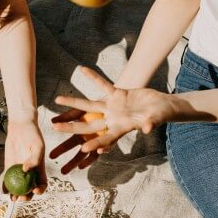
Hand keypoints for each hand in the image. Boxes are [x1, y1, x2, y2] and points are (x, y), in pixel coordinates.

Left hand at [4, 119, 47, 200]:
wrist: (20, 126)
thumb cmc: (32, 134)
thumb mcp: (37, 145)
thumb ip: (34, 159)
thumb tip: (26, 170)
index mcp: (39, 169)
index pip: (42, 184)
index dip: (40, 190)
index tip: (35, 190)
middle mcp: (30, 172)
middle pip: (29, 189)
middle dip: (26, 197)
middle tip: (21, 197)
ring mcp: (19, 170)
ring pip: (18, 187)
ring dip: (15, 195)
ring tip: (12, 198)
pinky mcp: (9, 167)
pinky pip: (7, 179)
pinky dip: (5, 186)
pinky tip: (3, 190)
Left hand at [50, 67, 170, 172]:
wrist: (161, 106)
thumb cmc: (160, 115)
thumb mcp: (156, 120)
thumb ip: (150, 123)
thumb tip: (148, 128)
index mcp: (121, 128)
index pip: (105, 138)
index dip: (95, 143)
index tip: (82, 149)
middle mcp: (113, 119)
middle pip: (88, 124)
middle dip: (72, 127)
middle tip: (55, 128)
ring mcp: (113, 107)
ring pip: (89, 105)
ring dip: (74, 103)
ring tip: (58, 100)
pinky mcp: (117, 94)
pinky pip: (102, 85)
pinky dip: (93, 77)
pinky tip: (81, 69)